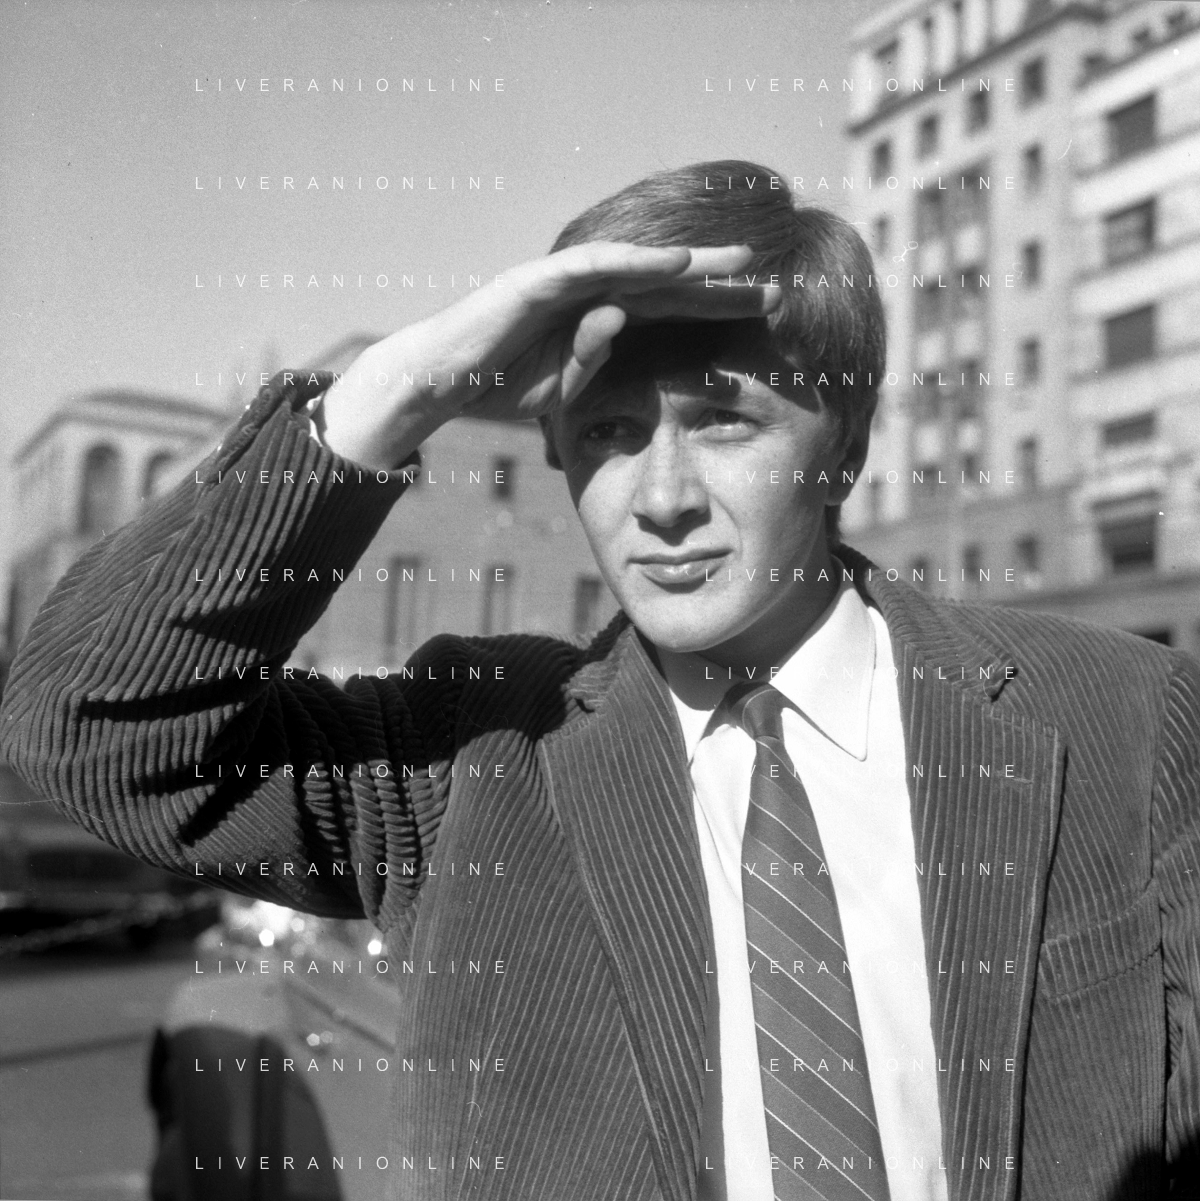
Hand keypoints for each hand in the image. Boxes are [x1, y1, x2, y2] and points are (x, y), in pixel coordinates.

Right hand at [319, 242, 779, 469]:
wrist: (438, 380)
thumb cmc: (496, 384)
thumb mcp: (560, 386)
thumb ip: (591, 360)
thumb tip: (618, 327)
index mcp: (598, 319)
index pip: (668, 311)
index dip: (714, 311)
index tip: (762, 316)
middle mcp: (588, 293)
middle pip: (666, 284)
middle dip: (719, 284)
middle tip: (773, 283)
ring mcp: (563, 282)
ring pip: (639, 267)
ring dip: (692, 263)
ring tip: (741, 262)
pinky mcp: (537, 281)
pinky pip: (595, 268)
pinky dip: (637, 263)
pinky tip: (679, 262)